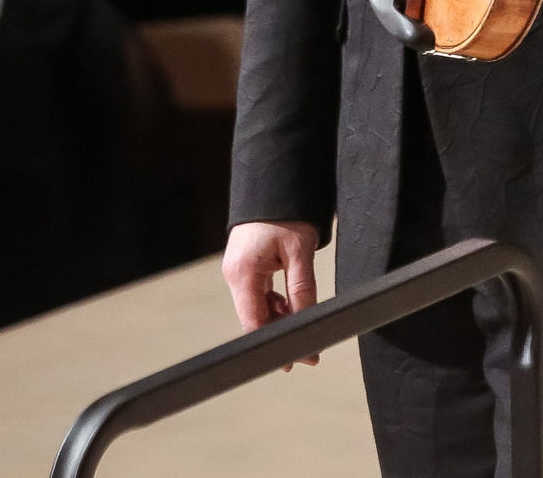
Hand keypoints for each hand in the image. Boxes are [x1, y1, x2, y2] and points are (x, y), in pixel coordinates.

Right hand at [222, 220, 320, 366]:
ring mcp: (238, 270)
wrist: (275, 182)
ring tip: (304, 324)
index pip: (254, 323)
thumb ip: (302, 289)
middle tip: (307, 349)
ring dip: (279, 318)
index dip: (274, 344)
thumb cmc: (285, 212)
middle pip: (255, 317)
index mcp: (243, 273)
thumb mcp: (300, 252)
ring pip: (258, 306)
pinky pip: (258, 293)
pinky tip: (292, 305)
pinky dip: (275, 303)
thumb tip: (308, 322)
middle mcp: (235, 274)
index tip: (295, 359)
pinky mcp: (245, 266)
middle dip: (280, 333)